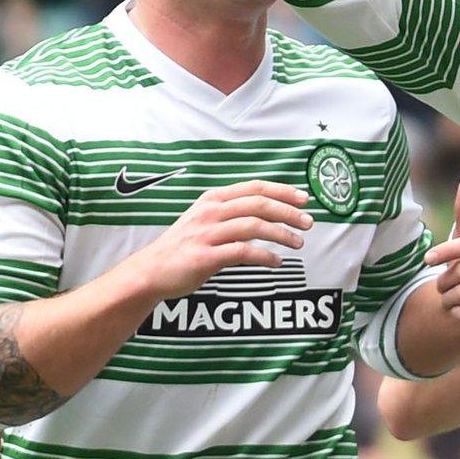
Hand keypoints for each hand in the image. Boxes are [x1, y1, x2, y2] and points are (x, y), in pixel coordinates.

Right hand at [118, 181, 310, 301]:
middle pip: (258, 204)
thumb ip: (233, 214)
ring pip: (254, 226)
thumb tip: (269, 214)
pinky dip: (265, 257)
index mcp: (212, 200)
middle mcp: (210, 212)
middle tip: (309, 222)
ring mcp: (206, 234)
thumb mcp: (206, 220)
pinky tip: (277, 262)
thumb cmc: (184, 246)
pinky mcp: (205, 257)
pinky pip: (243, 252)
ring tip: (298, 243)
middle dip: (288, 212)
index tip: (305, 198)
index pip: (254, 188)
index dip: (282, 191)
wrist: (151, 270)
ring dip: (281, 234)